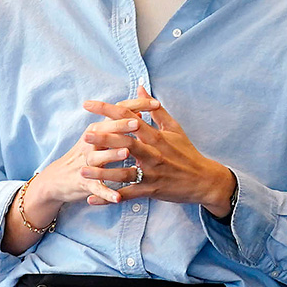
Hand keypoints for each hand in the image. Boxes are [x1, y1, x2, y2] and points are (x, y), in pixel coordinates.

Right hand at [34, 109, 149, 209]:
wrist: (58, 179)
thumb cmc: (87, 154)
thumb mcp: (100, 136)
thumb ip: (119, 125)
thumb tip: (138, 113)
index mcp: (98, 130)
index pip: (117, 112)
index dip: (136, 106)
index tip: (156, 103)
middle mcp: (91, 143)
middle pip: (106, 131)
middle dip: (121, 126)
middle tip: (138, 123)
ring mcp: (87, 163)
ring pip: (99, 158)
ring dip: (112, 155)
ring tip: (127, 154)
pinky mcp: (85, 183)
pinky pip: (97, 188)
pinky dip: (107, 193)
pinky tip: (118, 198)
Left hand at [81, 86, 235, 215]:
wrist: (204, 181)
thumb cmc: (187, 153)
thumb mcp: (174, 128)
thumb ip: (155, 109)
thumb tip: (140, 87)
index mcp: (157, 137)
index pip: (130, 118)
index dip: (108, 110)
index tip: (89, 104)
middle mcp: (153, 154)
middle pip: (127, 144)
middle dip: (106, 139)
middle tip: (86, 135)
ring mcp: (151, 174)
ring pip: (124, 173)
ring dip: (103, 172)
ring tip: (83, 169)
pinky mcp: (151, 191)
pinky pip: (127, 195)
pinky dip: (109, 198)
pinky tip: (91, 198)